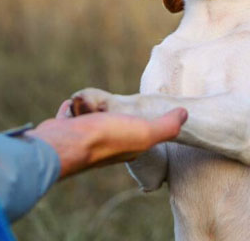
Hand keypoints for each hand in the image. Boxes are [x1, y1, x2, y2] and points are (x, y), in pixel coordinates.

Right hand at [26, 100, 186, 178]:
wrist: (65, 143)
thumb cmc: (106, 138)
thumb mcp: (145, 132)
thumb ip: (166, 126)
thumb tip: (185, 114)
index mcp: (128, 147)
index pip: (140, 135)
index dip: (145, 125)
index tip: (147, 112)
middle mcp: (105, 146)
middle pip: (113, 127)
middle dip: (115, 116)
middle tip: (118, 104)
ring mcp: (83, 138)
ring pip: (90, 122)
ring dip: (92, 111)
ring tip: (95, 102)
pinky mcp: (64, 130)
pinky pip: (69, 117)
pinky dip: (71, 110)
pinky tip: (72, 103)